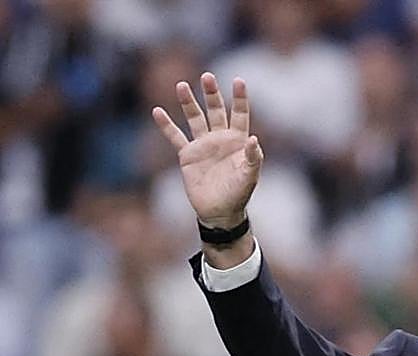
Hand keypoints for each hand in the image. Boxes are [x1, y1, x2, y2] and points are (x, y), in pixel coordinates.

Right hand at [152, 72, 262, 227]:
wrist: (219, 211)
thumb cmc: (238, 194)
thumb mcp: (249, 176)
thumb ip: (253, 158)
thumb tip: (254, 140)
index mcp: (238, 141)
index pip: (239, 114)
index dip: (239, 98)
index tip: (238, 80)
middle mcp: (220, 138)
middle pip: (215, 110)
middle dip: (211, 94)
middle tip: (207, 77)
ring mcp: (203, 145)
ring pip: (195, 118)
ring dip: (188, 103)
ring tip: (182, 85)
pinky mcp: (188, 155)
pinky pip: (175, 136)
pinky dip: (166, 125)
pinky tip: (157, 111)